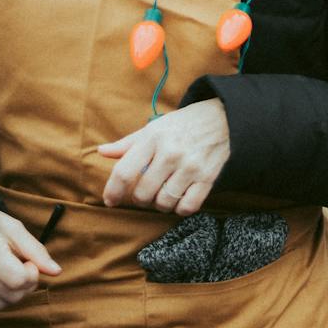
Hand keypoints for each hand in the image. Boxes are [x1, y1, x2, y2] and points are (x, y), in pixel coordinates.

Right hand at [0, 203, 59, 309]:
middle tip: (22, 270)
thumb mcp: (14, 228)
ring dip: (11, 295)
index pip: (18, 281)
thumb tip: (56, 271)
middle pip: (11, 296)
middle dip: (25, 287)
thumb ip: (36, 251)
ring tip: (8, 275)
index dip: (32, 276)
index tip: (29, 263)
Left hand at [98, 99, 230, 214]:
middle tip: (145, 194)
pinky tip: (180, 199)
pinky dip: (180, 208)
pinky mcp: (208, 178)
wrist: (225, 118)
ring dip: (160, 204)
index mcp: (153, 138)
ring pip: (164, 202)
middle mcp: (170, 153)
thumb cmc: (184, 124)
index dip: (113, 191)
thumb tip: (102, 152)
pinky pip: (188, 206)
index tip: (110, 200)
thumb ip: (128, 143)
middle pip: (143, 193)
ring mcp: (190, 167)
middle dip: (140, 199)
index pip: (124, 172)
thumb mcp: (155, 127)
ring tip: (163, 195)